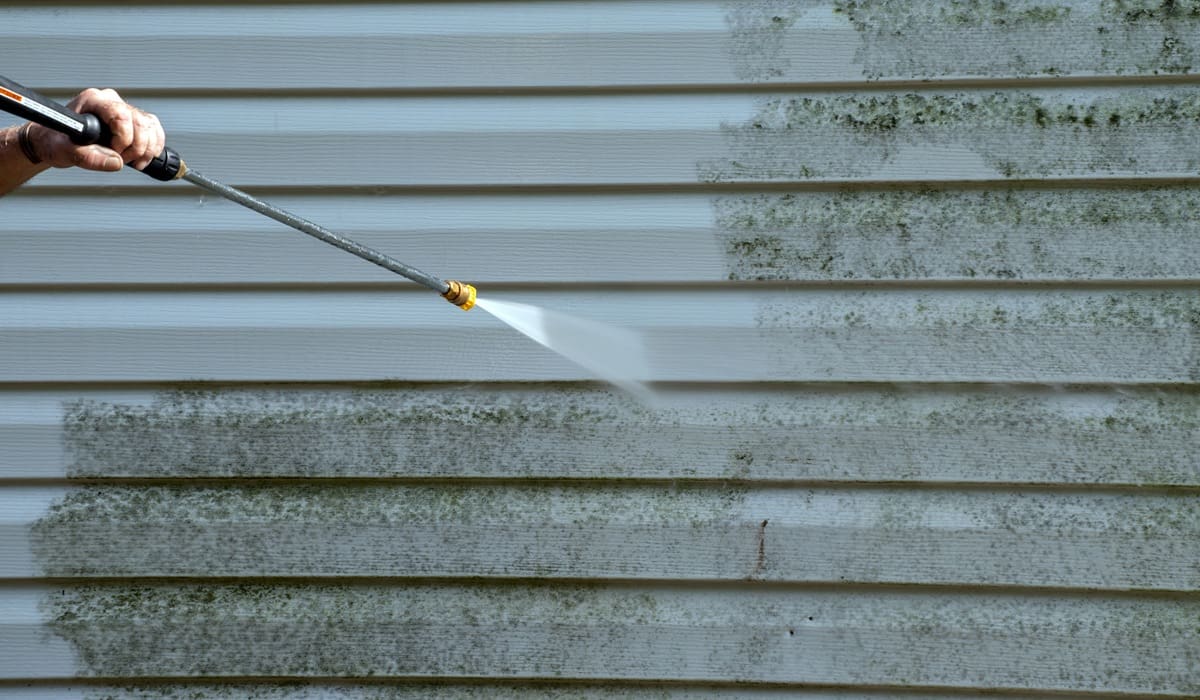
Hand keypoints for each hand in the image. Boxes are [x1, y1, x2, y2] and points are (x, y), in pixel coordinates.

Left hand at [26, 88, 165, 171]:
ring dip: (147, 149)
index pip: (122, 115)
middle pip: (140, 122)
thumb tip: (116, 162)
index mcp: (94, 100)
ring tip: (131, 161)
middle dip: (136, 148)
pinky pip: (154, 130)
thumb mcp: (64, 151)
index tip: (114, 152)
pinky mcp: (134, 120)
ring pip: (150, 127)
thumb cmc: (56, 141)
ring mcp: (124, 109)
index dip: (123, 138)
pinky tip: (143, 158)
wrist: (57, 143)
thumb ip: (87, 157)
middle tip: (122, 160)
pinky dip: (154, 147)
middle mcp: (111, 101)